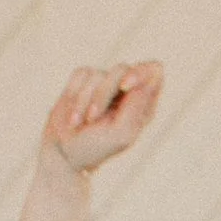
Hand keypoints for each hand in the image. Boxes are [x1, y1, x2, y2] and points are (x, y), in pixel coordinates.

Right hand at [43, 63, 162, 176]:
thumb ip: (135, 107)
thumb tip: (145, 82)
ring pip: (98, 73)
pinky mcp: (83, 81)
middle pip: (123, 68)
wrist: (66, 153)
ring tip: (80, 123)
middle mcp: (126, 89)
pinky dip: (74, 95)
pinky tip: (73, 115)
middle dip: (104, 93)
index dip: (141, 72)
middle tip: (93, 116)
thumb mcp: (121, 134)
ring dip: (85, 101)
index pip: (154, 70)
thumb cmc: (98, 147)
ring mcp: (104, 83)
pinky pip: (80, 74)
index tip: (125, 86)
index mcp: (143, 102)